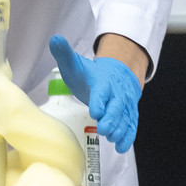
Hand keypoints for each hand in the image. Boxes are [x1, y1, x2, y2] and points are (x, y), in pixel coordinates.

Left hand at [50, 35, 142, 152]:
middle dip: (112, 118)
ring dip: (120, 129)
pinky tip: (121, 146)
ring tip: (112, 138)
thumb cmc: (92, 74)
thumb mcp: (77, 64)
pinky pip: (131, 124)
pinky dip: (128, 136)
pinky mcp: (129, 113)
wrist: (119, 73)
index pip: (102, 90)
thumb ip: (65, 54)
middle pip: (116, 106)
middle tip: (104, 129)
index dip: (99, 100)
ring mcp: (124, 104)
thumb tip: (55, 39)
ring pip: (125, 117)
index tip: (95, 111)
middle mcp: (116, 92)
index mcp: (102, 81)